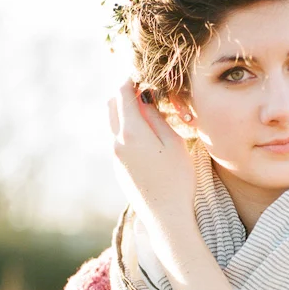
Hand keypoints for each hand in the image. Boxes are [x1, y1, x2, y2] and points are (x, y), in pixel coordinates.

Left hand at [107, 77, 200, 272]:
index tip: (140, 72)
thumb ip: (155, 116)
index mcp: (130, 133)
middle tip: (144, 90)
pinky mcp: (119, 169)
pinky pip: (119, 141)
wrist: (166, 217)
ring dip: (126, 113)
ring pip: (114, 124)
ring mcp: (115, 157)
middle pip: (111, 106)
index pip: (122, 93)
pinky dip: (128, 130)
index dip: (130, 79)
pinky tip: (147, 138)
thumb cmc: (177, 179)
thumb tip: (144, 95)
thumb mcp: (173, 142)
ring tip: (148, 113)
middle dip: (124, 94)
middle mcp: (116, 143)